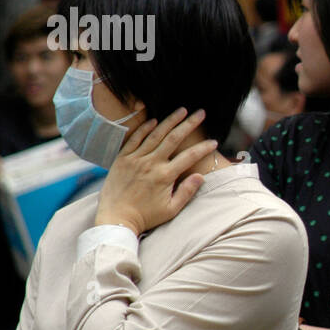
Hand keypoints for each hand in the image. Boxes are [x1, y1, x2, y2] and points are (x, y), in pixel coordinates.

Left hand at [93, 108, 216, 235]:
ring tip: (181, 110)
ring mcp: (135, 159)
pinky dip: (145, 128)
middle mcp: (151, 163)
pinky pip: (135, 139)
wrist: (116, 219)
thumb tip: (201, 176)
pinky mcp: (122, 159)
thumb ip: (186, 192)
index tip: (214, 142)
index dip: (203, 148)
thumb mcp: (171, 209)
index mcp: (165, 176)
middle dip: (189, 124)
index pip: (189, 156)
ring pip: (155, 134)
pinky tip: (154, 120)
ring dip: (170, 120)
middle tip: (200, 113)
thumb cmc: (145, 217)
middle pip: (173, 138)